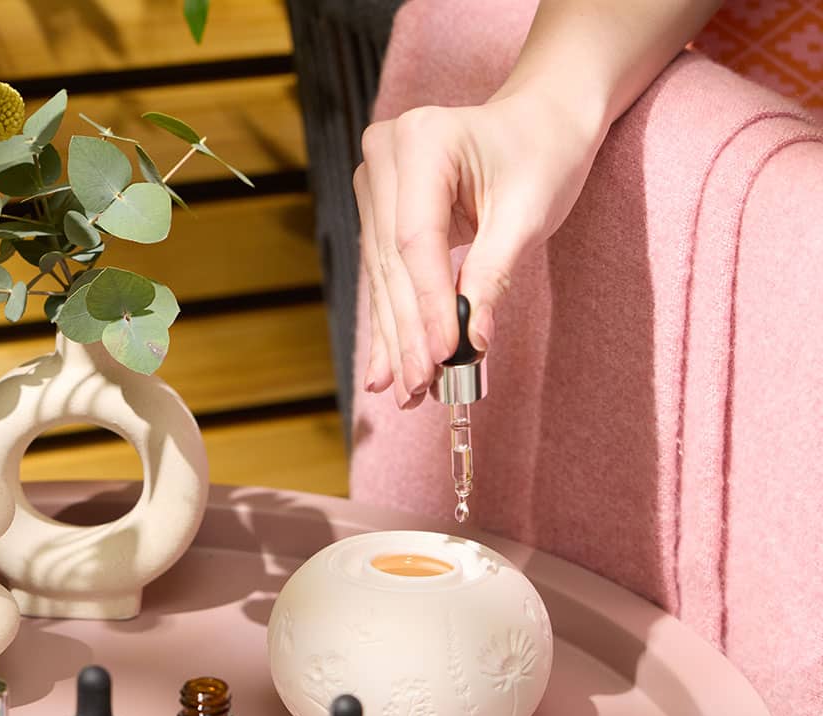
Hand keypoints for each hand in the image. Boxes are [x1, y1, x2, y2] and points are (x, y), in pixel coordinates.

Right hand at [353, 88, 603, 406]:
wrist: (540, 121)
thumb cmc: (544, 152)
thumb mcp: (529, 212)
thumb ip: (494, 274)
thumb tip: (473, 340)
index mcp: (423, 139)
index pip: (416, 240)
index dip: (428, 303)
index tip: (443, 356)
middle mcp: (385, 157)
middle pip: (392, 265)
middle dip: (409, 332)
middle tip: (420, 388)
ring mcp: (375, 185)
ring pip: (384, 279)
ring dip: (397, 339)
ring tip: (408, 390)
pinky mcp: (378, 212)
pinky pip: (385, 277)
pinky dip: (393, 323)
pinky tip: (387, 370)